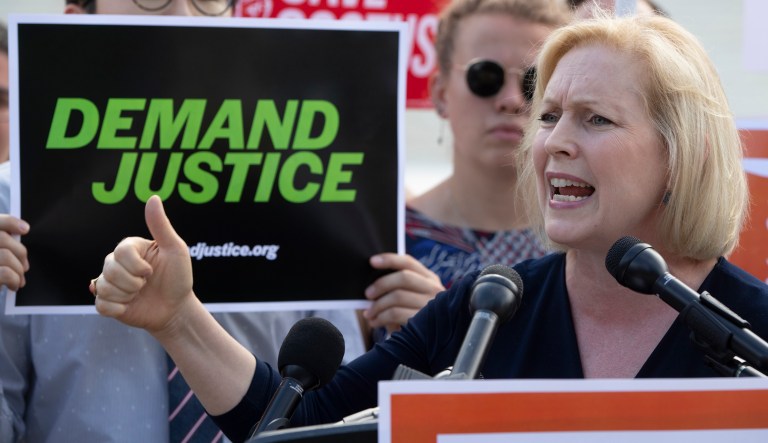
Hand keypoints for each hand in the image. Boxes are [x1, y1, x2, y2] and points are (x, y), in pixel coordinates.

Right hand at [0, 215, 29, 290]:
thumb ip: (1, 245)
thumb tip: (21, 232)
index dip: (10, 222)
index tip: (25, 229)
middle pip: (2, 238)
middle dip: (20, 252)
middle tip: (25, 267)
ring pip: (6, 255)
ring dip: (18, 269)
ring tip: (19, 280)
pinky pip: (6, 273)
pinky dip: (14, 279)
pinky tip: (13, 286)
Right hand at [91, 195, 193, 334]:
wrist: (177, 308)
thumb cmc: (178, 277)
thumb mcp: (175, 250)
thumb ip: (161, 225)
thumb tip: (153, 198)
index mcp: (131, 248)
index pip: (121, 251)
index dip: (137, 265)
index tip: (151, 271)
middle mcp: (117, 263)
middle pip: (109, 269)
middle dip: (133, 282)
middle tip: (147, 284)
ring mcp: (111, 283)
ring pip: (104, 287)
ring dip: (127, 295)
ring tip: (139, 294)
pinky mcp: (108, 302)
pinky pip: (100, 305)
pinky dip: (118, 308)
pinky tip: (129, 306)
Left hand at [363, 253, 444, 333]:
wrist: (429, 342)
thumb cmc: (413, 316)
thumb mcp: (411, 298)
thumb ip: (398, 287)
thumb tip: (372, 282)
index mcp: (429, 279)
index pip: (409, 262)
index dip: (390, 259)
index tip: (372, 261)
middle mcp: (434, 289)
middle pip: (404, 278)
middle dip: (381, 284)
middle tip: (367, 294)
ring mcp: (431, 305)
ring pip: (397, 296)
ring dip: (377, 305)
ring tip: (369, 313)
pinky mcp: (423, 322)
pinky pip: (395, 313)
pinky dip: (380, 318)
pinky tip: (375, 322)